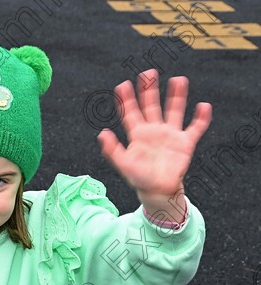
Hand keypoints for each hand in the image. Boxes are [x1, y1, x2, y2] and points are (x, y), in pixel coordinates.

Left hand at [97, 69, 211, 218]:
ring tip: (178, 79)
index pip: (130, 113)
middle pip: (151, 105)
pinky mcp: (185, 143)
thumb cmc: (138, 178)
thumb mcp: (123, 164)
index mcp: (138, 134)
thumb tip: (102, 133)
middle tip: (148, 72)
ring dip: (176, 96)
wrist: (157, 190)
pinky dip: (201, 118)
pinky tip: (203, 106)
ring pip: (174, 110)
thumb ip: (112, 150)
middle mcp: (154, 130)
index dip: (126, 100)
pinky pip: (196, 127)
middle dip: (149, 90)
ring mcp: (170, 135)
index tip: (122, 85)